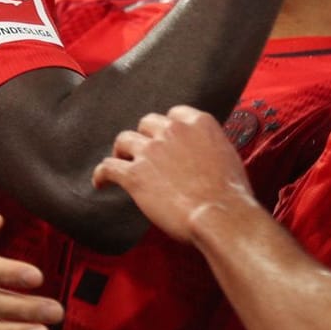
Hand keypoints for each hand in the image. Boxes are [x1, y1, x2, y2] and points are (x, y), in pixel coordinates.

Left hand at [92, 108, 257, 244]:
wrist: (220, 215)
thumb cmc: (230, 194)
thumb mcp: (227, 156)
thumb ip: (209, 146)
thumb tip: (203, 153)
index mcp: (197, 123)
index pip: (174, 114)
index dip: (167, 128)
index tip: (165, 138)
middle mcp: (172, 130)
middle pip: (146, 123)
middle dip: (145, 137)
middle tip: (146, 153)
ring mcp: (151, 151)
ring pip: (124, 140)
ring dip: (123, 151)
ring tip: (122, 162)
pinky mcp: (135, 175)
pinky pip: (108, 167)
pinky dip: (101, 174)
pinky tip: (100, 183)